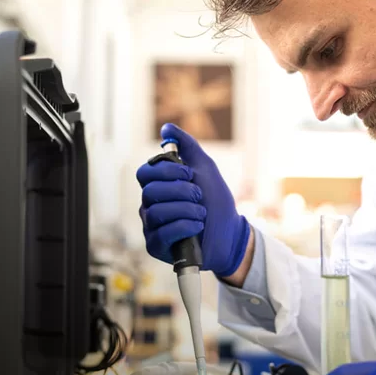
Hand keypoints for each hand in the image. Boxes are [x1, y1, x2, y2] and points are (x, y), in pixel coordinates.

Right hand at [136, 123, 250, 276]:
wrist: (231, 234)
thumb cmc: (216, 202)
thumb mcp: (205, 169)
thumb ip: (187, 147)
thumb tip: (167, 128)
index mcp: (158, 187)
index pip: (145, 173)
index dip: (166, 171)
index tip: (188, 173)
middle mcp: (150, 206)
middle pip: (150, 192)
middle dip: (181, 191)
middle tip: (199, 195)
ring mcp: (152, 227)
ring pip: (157, 213)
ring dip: (186, 210)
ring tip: (202, 214)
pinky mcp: (157, 246)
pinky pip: (163, 233)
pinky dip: (184, 227)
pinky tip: (198, 227)